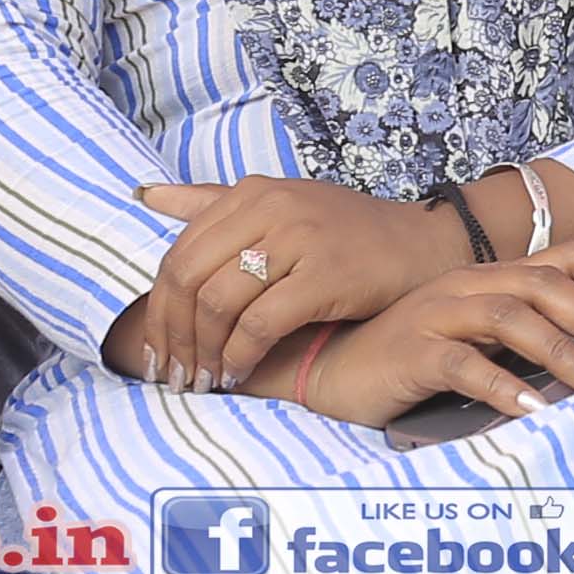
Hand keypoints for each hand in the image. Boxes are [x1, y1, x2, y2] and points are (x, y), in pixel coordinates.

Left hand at [121, 177, 469, 391]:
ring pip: (219, 302)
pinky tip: (239, 372)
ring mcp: (298, 238)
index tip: (159, 351)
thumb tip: (147, 195)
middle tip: (175, 374)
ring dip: (204, 351)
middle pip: (189, 278)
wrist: (427, 246)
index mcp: (251, 193)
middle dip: (173, 335)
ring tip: (205, 379)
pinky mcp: (325, 274)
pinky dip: (240, 354)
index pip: (179, 254)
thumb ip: (213, 203)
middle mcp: (269, 206)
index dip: (158, 309)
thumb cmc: (349, 236)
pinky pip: (260, 323)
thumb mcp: (281, 206)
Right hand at [277, 241, 573, 424]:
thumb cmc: (412, 359)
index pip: (569, 257)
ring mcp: (439, 312)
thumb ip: (530, 341)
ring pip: (511, 318)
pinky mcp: (413, 349)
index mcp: (492, 276)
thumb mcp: (478, 342)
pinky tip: (533, 411)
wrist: (328, 366)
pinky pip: (464, 364)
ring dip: (561, 353)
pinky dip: (503, 387)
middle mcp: (470, 284)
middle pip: (548, 285)